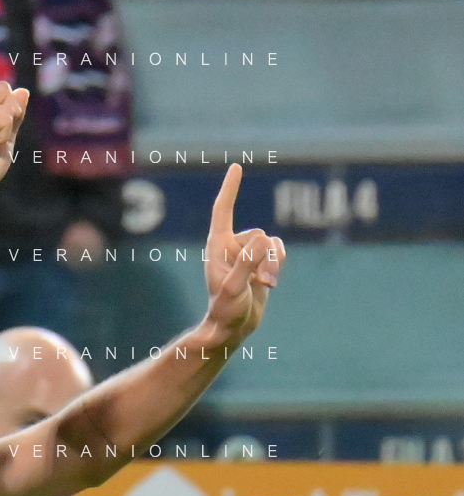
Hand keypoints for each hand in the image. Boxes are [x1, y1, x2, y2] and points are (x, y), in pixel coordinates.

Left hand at [202, 164, 285, 343]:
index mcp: (217, 246)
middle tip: (261, 281)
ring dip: (274, 263)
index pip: (223, 210)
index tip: (236, 167)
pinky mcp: (260, 263)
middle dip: (266, 257)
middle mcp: (231, 245)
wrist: (232, 327)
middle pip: (260, 234)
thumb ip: (246, 264)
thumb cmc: (225, 310)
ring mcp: (246, 254)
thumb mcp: (234, 288)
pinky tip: (269, 283)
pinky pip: (278, 252)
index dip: (230, 189)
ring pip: (272, 243)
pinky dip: (279, 264)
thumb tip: (262, 241)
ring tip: (266, 285)